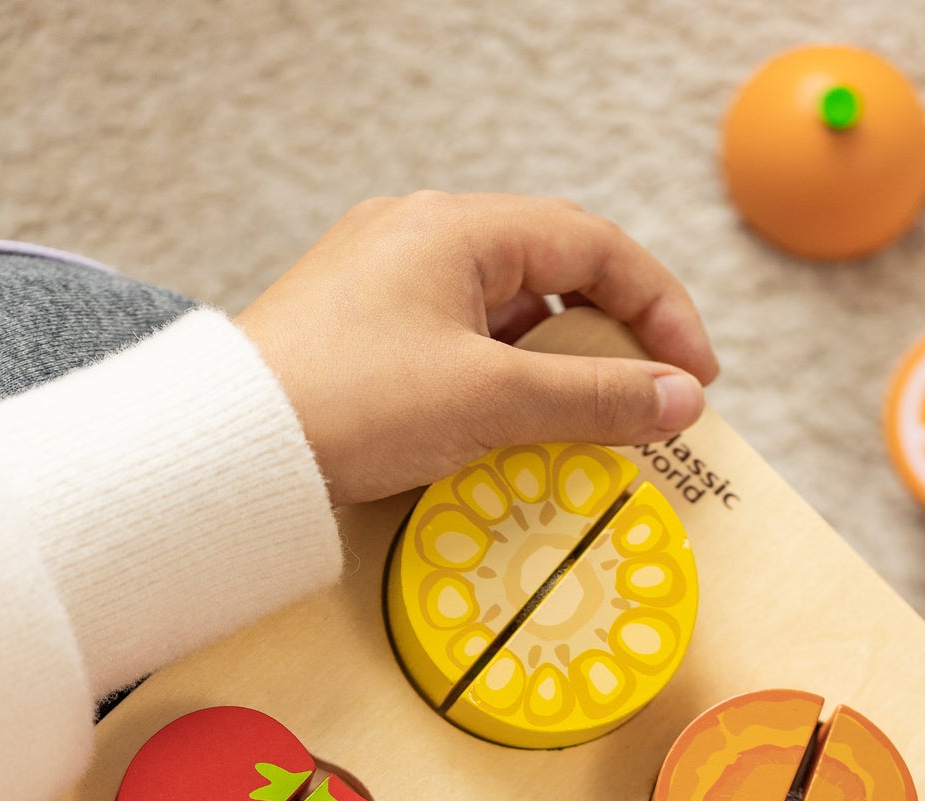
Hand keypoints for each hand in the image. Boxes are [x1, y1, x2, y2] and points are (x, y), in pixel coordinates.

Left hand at [235, 191, 718, 502]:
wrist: (230, 449)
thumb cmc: (347, 404)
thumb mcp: (491, 400)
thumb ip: (595, 398)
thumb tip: (679, 400)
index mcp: (456, 227)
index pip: (593, 245)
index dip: (659, 308)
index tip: (693, 377)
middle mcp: (422, 238)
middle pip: (555, 272)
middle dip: (614, 337)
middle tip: (649, 401)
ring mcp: (388, 283)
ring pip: (508, 314)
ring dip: (560, 366)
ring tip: (588, 425)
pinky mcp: (366, 334)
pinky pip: (463, 345)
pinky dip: (507, 382)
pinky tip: (516, 431)